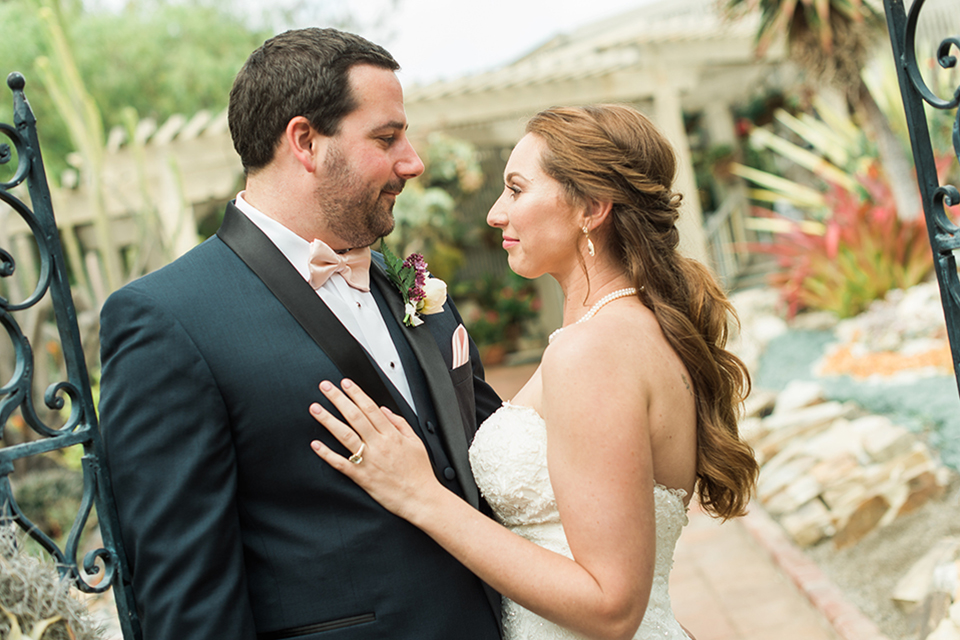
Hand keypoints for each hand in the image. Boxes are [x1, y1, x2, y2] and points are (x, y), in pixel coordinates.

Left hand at [309, 379, 442, 521]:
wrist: (421, 498)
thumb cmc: (420, 473)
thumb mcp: (416, 442)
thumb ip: (400, 423)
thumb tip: (385, 410)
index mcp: (392, 435)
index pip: (370, 408)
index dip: (356, 393)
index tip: (345, 383)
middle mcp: (379, 445)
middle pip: (354, 417)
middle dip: (338, 399)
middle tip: (326, 387)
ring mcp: (369, 461)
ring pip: (345, 436)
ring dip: (328, 420)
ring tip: (316, 408)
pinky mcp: (362, 477)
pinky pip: (341, 463)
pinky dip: (327, 454)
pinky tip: (316, 445)